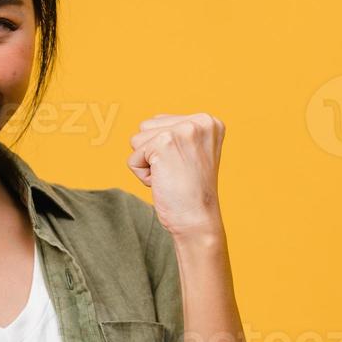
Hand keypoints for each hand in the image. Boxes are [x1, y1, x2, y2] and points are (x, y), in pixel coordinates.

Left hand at [127, 113, 225, 241]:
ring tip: (171, 177)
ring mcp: (182, 130)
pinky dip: (142, 175)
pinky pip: (133, 158)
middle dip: (153, 154)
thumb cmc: (191, 192)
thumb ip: (176, 133)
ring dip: (147, 163)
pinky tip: (165, 183)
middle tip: (178, 173)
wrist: (198, 220)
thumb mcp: (192, 153)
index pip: (161, 122)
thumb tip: (147, 125)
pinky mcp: (163, 143)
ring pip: (137, 140)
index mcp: (208, 121)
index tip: (186, 167)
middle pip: (147, 127)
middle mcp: (199, 121)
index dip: (164, 150)